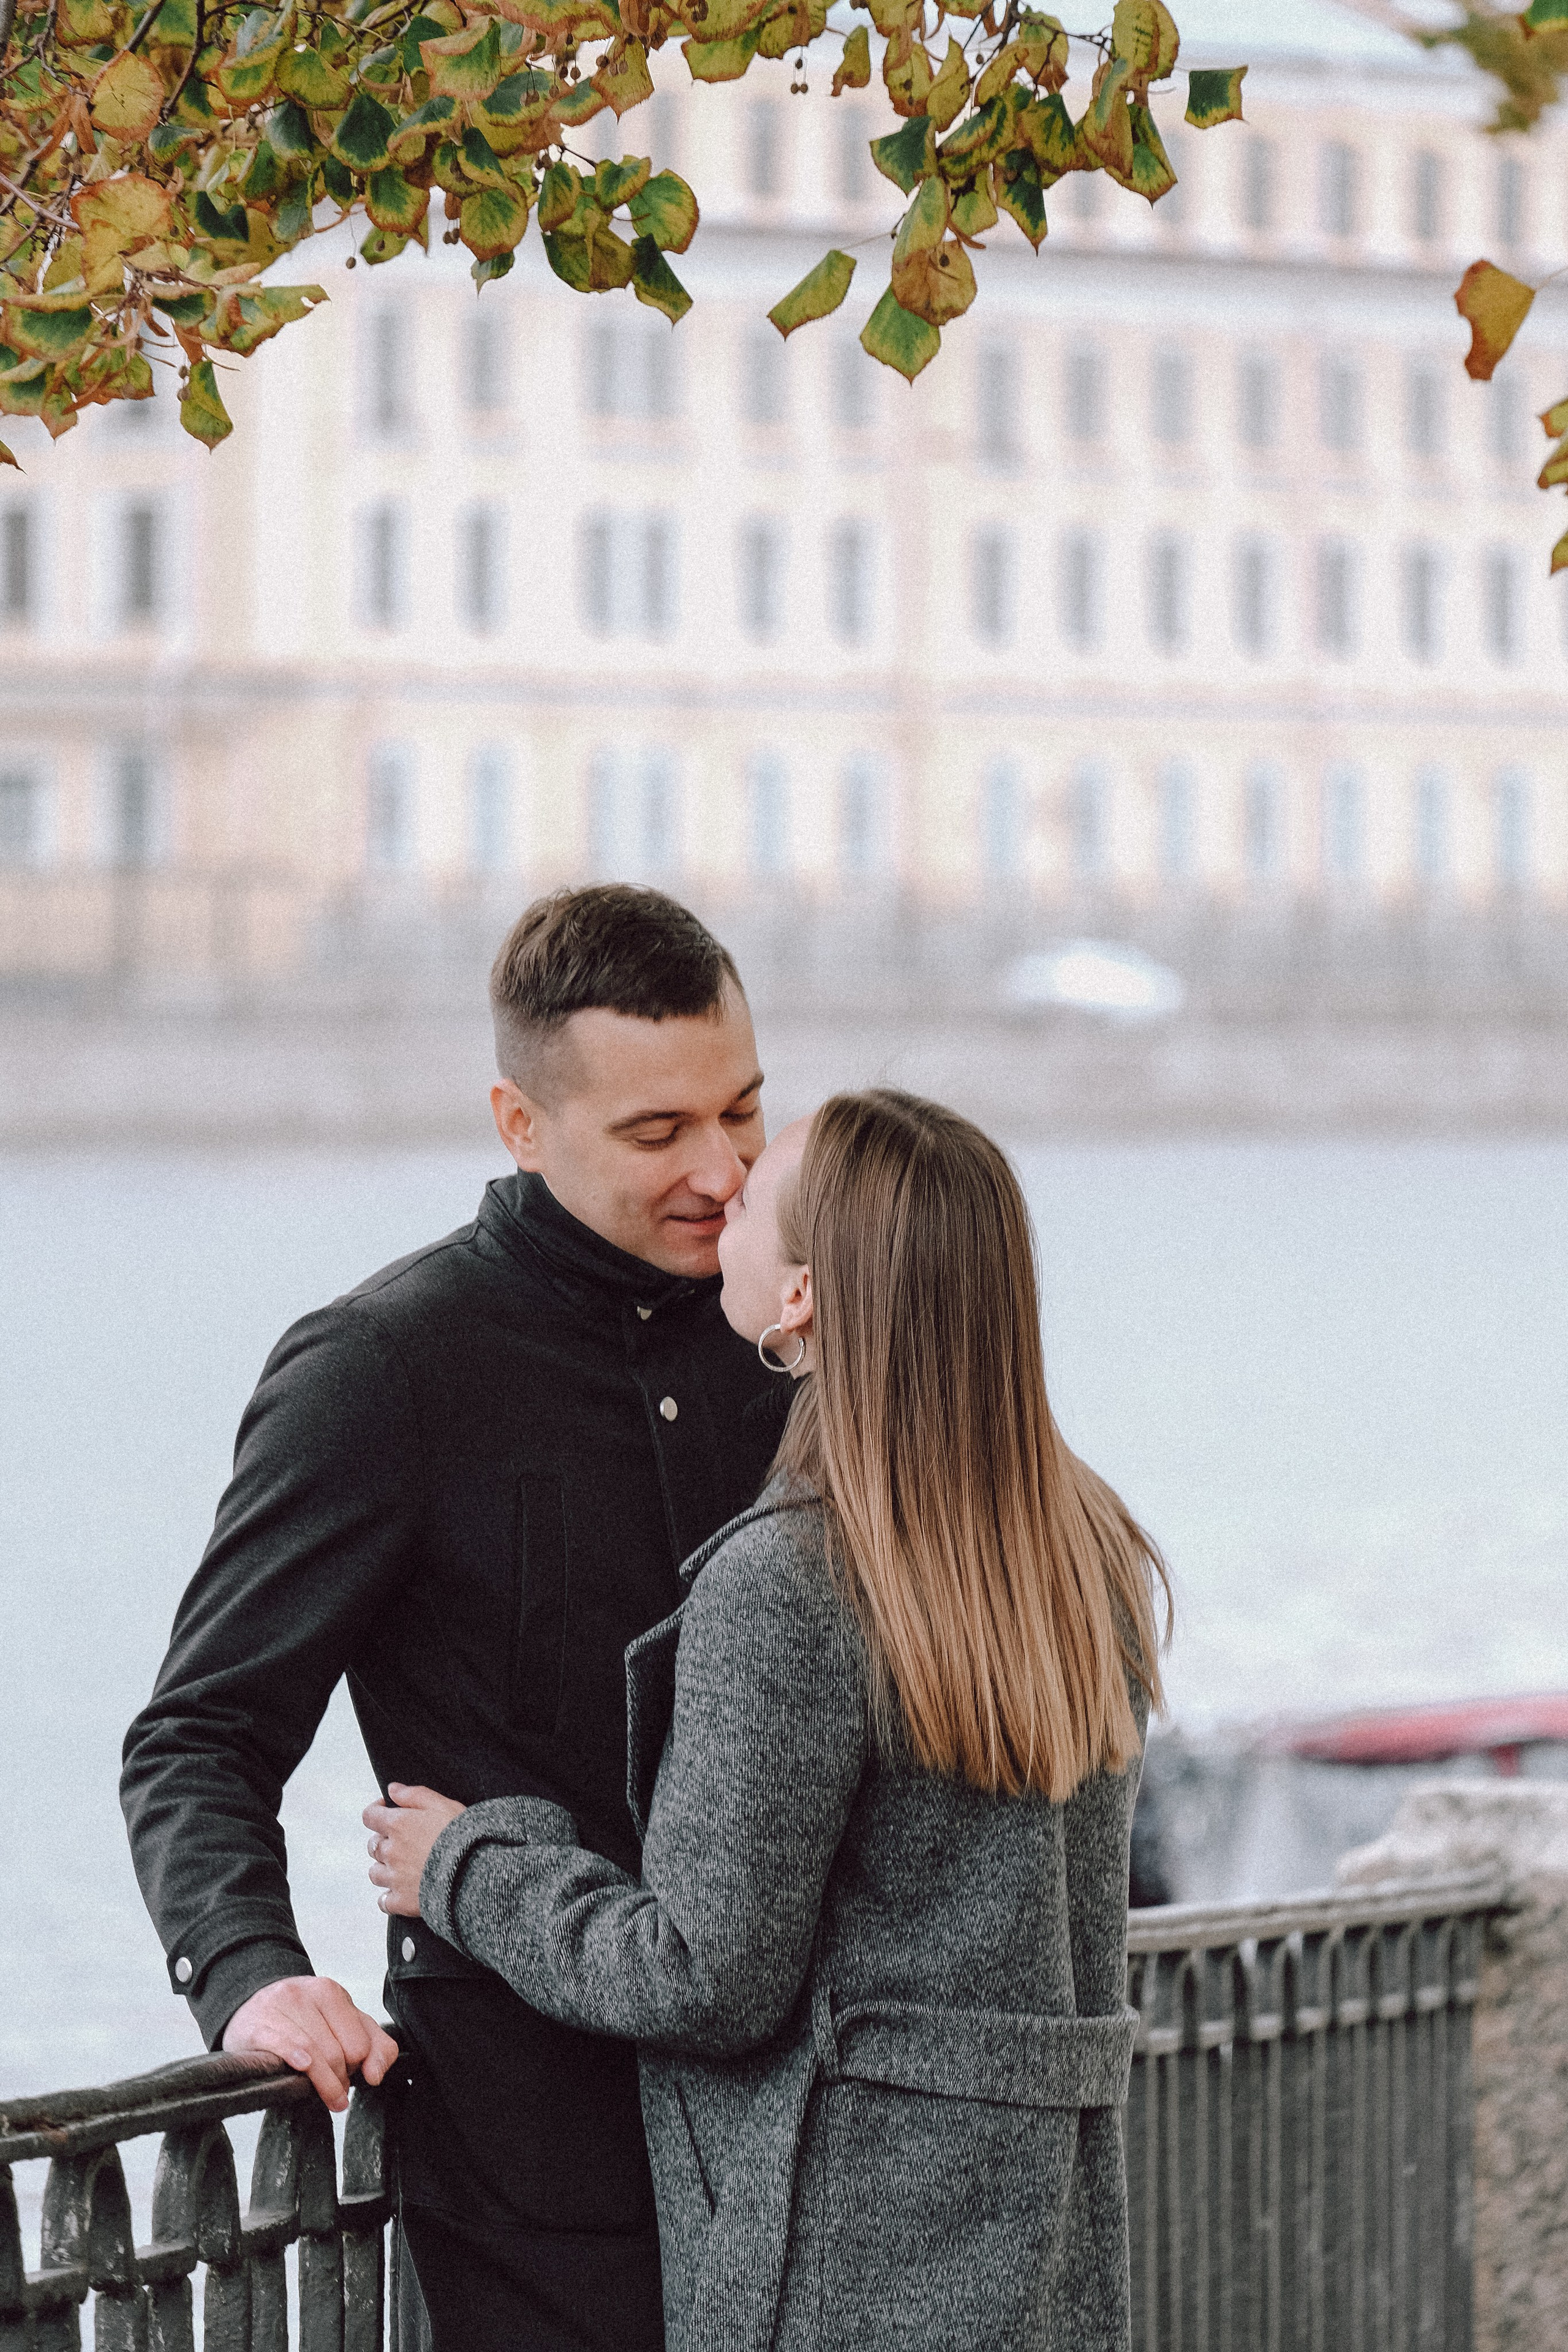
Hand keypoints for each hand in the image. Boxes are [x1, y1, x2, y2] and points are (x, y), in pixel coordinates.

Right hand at [221, 1977, 397, 2113]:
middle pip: (338, 2052)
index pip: (360, 2043)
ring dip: (324, 2084)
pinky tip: (303, 2070)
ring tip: (329, 2098)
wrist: (252, 2008)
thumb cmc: (303, 2021)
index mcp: (331, 1993)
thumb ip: (374, 2046)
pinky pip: (283, 2045)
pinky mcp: (257, 2026)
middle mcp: (306, 1993)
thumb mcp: (343, 2025)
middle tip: (337, 2091)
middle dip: (341, 2080)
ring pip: (313, 2054)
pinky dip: (296, 2060)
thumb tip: (376, 2076)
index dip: (358, 2067)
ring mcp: (280, 2007)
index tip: (349, 2076)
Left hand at [364, 1783, 466, 1918]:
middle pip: (373, 1845)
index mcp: (398, 1825)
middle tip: (404, 1840)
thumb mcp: (442, 1804)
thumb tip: (393, 1789)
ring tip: (402, 1867)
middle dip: (384, 1840)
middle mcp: (391, 1852)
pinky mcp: (402, 1901)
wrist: (474, 1873)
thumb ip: (414, 1794)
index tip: (387, 1810)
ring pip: (375, 1873)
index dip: (376, 1811)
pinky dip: (389, 1897)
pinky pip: (384, 1901)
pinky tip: (402, 1891)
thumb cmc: (462, 1836)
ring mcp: (394, 1878)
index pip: (370, 1816)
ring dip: (384, 1868)